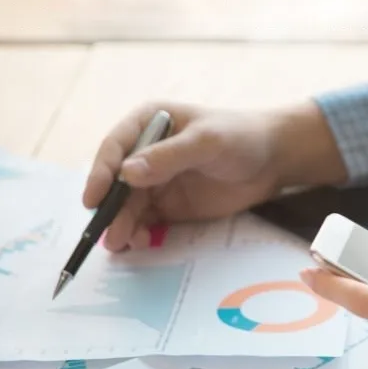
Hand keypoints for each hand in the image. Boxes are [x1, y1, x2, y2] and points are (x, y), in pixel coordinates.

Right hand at [83, 101, 346, 250]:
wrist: (273, 160)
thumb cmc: (241, 137)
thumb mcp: (207, 142)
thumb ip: (169, 157)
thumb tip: (127, 173)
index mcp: (147, 124)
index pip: (115, 148)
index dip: (101, 173)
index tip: (93, 198)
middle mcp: (144, 153)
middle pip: (117, 182)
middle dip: (110, 207)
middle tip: (106, 232)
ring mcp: (155, 181)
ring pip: (128, 205)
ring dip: (121, 224)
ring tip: (120, 244)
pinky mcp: (169, 205)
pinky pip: (146, 221)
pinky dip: (138, 232)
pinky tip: (138, 243)